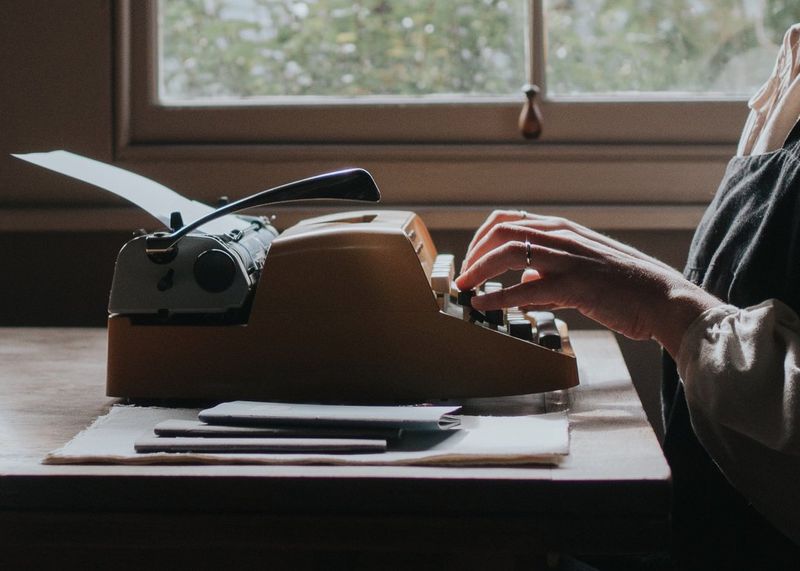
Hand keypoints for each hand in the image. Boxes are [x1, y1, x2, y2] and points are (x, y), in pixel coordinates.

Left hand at [456, 210, 720, 357]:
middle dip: (473, 253)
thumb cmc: (626, 286)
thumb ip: (551, 271)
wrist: (662, 298)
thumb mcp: (584, 267)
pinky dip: (497, 297)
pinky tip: (482, 305)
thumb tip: (526, 283)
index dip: (482, 237)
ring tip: (464, 288)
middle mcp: (561, 237)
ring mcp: (566, 259)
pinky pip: (525, 289)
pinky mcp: (572, 285)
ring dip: (477, 271)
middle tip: (463, 276)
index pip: (509, 220)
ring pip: (507, 253)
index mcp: (563, 229)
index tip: (470, 258)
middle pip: (500, 230)